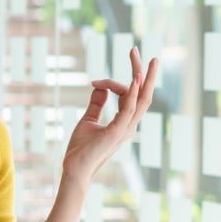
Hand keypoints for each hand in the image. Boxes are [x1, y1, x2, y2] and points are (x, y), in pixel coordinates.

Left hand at [61, 46, 157, 184]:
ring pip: (142, 100)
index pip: (127, 95)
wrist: (74, 168)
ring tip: (146, 60)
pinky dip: (132, 94)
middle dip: (145, 73)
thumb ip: (96, 103)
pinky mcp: (117, 132)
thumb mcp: (88, 119)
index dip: (112, 83)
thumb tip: (100, 87)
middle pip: (143, 94)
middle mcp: (129, 124)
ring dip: (144, 79)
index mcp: (124, 122)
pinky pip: (129, 110)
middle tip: (143, 53)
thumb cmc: (81, 148)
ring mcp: (125, 129)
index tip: (94, 82)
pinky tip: (134, 79)